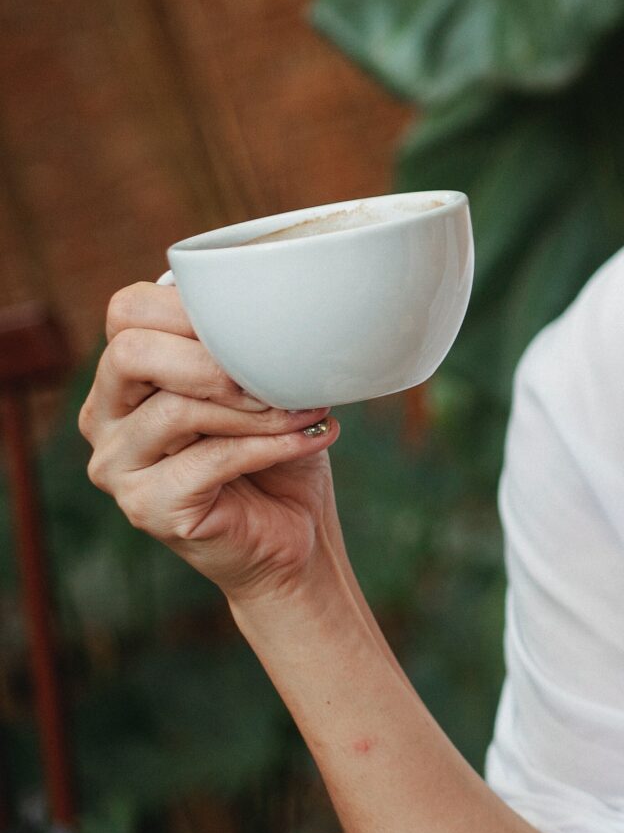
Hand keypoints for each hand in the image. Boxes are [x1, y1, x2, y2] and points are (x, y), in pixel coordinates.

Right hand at [78, 281, 344, 601]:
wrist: (295, 534)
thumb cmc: (280, 450)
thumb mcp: (263, 383)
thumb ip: (245, 342)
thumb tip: (273, 299)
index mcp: (124, 375)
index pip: (129, 311)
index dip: (194, 308)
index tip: (261, 326)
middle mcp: (106, 416)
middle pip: (132, 353)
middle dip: (216, 359)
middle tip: (277, 377)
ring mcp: (117, 465)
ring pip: (176, 410)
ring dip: (257, 409)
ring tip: (307, 412)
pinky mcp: (146, 506)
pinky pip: (210, 459)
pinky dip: (270, 445)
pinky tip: (309, 439)